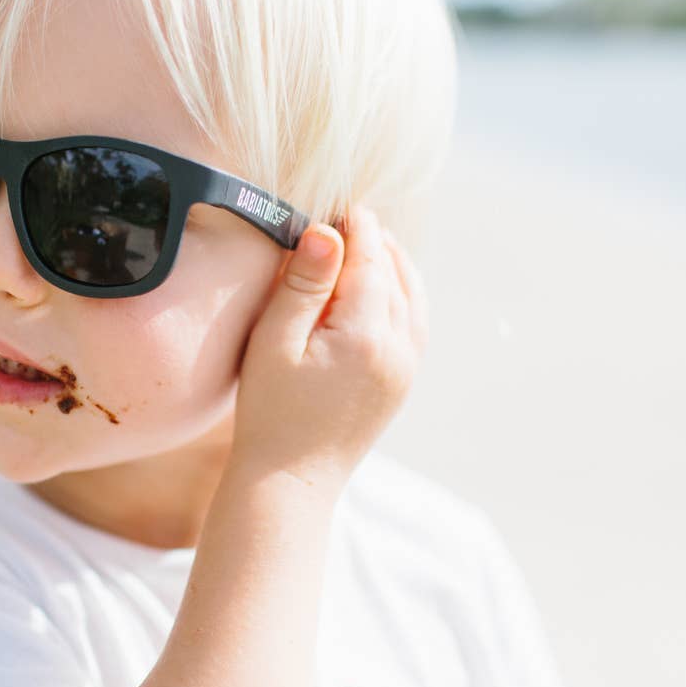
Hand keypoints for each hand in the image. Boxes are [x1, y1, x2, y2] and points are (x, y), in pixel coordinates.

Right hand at [231, 204, 428, 485]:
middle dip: (375, 242)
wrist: (291, 482)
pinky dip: (404, 294)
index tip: (341, 203)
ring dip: (394, 265)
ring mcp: (406, 369)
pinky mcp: (403, 383)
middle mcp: (397, 349)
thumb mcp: (274, 344)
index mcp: (365, 335)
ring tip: (367, 244)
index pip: (370, 259)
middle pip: (396, 273)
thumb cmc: (269, 413)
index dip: (357, 227)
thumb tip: (328, 233)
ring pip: (414, 296)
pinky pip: (416, 323)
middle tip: (348, 218)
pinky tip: (381, 288)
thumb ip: (302, 285)